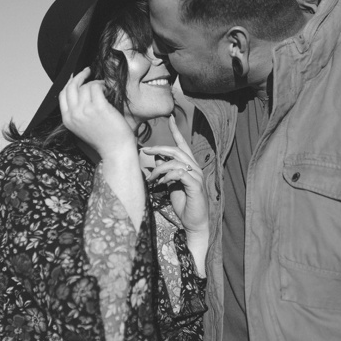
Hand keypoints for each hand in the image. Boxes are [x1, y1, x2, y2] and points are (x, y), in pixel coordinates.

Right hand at [59, 67, 135, 158]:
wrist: (116, 150)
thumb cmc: (104, 139)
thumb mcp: (83, 127)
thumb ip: (78, 112)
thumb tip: (80, 93)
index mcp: (68, 120)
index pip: (62, 95)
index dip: (70, 83)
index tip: (77, 77)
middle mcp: (74, 115)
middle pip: (71, 87)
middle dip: (79, 76)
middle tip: (88, 71)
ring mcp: (85, 111)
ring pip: (85, 86)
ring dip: (95, 82)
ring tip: (103, 87)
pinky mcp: (99, 108)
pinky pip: (96, 87)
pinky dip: (102, 85)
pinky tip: (108, 89)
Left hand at [142, 115, 208, 238]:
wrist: (193, 222)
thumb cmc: (183, 204)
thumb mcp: (170, 185)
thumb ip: (166, 171)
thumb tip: (156, 160)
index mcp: (189, 166)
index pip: (183, 144)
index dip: (176, 131)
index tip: (170, 118)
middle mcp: (195, 168)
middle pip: (177, 150)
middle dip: (159, 148)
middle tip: (144, 150)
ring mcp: (196, 176)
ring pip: (176, 161)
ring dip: (159, 169)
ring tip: (151, 179)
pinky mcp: (195, 185)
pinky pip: (179, 173)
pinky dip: (168, 176)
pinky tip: (162, 183)